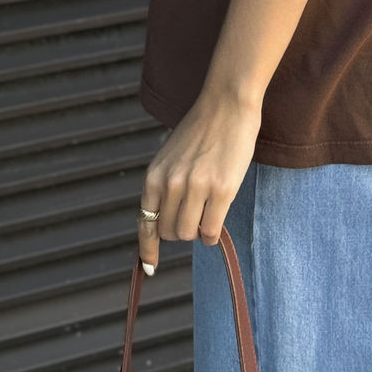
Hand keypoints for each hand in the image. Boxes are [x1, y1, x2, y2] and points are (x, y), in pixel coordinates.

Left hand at [138, 88, 262, 274]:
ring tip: (208, 210)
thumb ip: (165, 185)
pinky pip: (211, 231)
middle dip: (181, 230)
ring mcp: (196, 187)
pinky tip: (217, 220)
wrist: (227, 103)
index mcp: (154, 175)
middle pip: (169, 232)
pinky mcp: (222, 190)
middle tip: (195, 214)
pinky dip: (213, 233)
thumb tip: (166, 222)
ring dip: (198, 230)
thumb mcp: (171, 156)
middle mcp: (171, 184)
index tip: (150, 267)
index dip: (147, 250)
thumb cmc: (202, 129)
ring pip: (189, 234)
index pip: (145, 223)